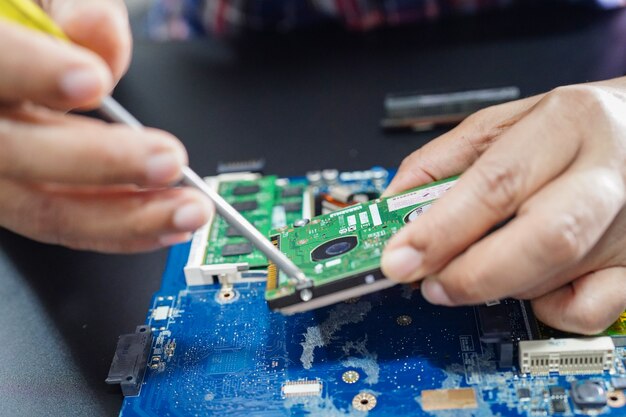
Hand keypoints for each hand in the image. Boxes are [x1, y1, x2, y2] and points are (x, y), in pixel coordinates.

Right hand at [0, 0, 209, 252]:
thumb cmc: (29, 32)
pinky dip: (122, 229)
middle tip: (167, 160)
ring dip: (126, 217)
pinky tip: (167, 222)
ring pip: (43, 208)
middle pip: (16, 154)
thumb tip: (101, 31)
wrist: (16, 64)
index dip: (35, 72)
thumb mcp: (44, 1)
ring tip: (185, 208)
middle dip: (103, 162)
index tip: (94, 82)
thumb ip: (73, 11)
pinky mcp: (19, 199)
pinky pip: (66, 223)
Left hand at [381, 78, 625, 334]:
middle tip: (431, 284)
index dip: (440, 230)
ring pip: (554, 276)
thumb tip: (393, 206)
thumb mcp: (504, 122)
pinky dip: (548, 306)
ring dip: (499, 282)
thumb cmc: (571, 127)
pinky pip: (588, 312)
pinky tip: (537, 278)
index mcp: (566, 122)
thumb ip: (443, 160)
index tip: (398, 259)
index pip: (496, 184)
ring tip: (483, 259)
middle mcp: (607, 172)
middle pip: (540, 239)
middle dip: (471, 274)